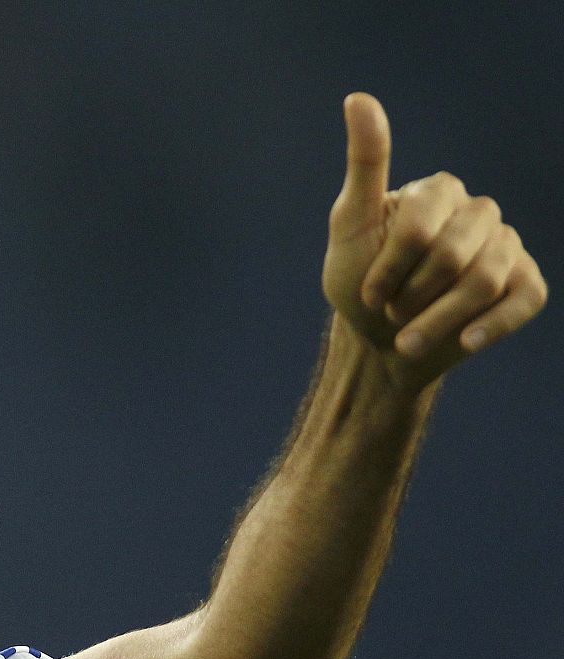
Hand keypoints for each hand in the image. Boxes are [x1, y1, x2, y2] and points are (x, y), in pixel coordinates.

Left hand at [321, 92, 546, 391]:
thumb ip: (365, 164)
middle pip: (456, 254)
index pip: (422, 225)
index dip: (390, 267)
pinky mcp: (525, 284)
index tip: (367, 293)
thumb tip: (357, 98)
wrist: (378, 343)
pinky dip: (489, 327)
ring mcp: (507, 247)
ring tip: (407, 338)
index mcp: (440, 191)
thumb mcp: (350, 226)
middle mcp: (480, 212)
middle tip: (391, 310)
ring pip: (486, 281)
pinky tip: (464, 343)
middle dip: (413, 294)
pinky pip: (524, 300)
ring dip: (437, 320)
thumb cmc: (359, 283)